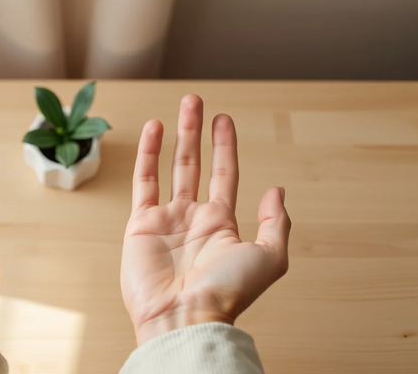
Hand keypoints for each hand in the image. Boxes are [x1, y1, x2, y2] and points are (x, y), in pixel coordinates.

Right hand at [121, 95, 290, 344]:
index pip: (225, 175)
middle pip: (196, 164)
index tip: (223, 119)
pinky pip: (144, 182)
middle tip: (196, 101)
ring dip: (176, 136)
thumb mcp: (269, 257)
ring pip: (171, 167)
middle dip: (197, 132)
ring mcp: (166, 219)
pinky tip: (154, 130)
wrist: (185, 315)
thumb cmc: (227, 291)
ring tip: (179, 107)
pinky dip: (148, 155)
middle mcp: (193, 218)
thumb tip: (276, 190)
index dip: (225, 146)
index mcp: (222, 225)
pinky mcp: (141, 224)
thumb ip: (275, 223)